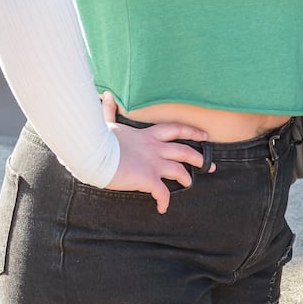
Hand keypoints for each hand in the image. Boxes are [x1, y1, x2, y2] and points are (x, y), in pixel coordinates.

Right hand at [100, 92, 209, 213]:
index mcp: (147, 135)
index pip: (175, 129)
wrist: (92, 153)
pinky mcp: (148, 178)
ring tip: (188, 184)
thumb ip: (109, 111)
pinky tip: (162, 208)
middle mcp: (154, 148)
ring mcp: (153, 163)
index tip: (204, 136)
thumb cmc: (97, 139)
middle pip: (184, 151)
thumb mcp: (106, 123)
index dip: (191, 132)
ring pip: (179, 171)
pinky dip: (164, 201)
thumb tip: (106, 96)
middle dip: (198, 158)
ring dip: (186, 178)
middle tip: (210, 165)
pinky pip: (162, 192)